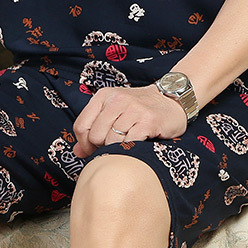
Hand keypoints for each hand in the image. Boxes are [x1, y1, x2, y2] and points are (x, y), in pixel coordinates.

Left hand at [73, 84, 187, 156]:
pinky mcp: (148, 120)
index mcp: (103, 96)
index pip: (81, 125)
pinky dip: (131, 150)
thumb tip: (77, 152)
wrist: (171, 100)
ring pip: (111, 141)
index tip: (93, 151)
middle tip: (113, 149)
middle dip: (101, 148)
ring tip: (126, 146)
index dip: (84, 144)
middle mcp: (116, 99)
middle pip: (95, 136)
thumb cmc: (138, 109)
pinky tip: (137, 146)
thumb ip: (94, 128)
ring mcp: (133, 109)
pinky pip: (130, 143)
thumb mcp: (113, 112)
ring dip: (117, 150)